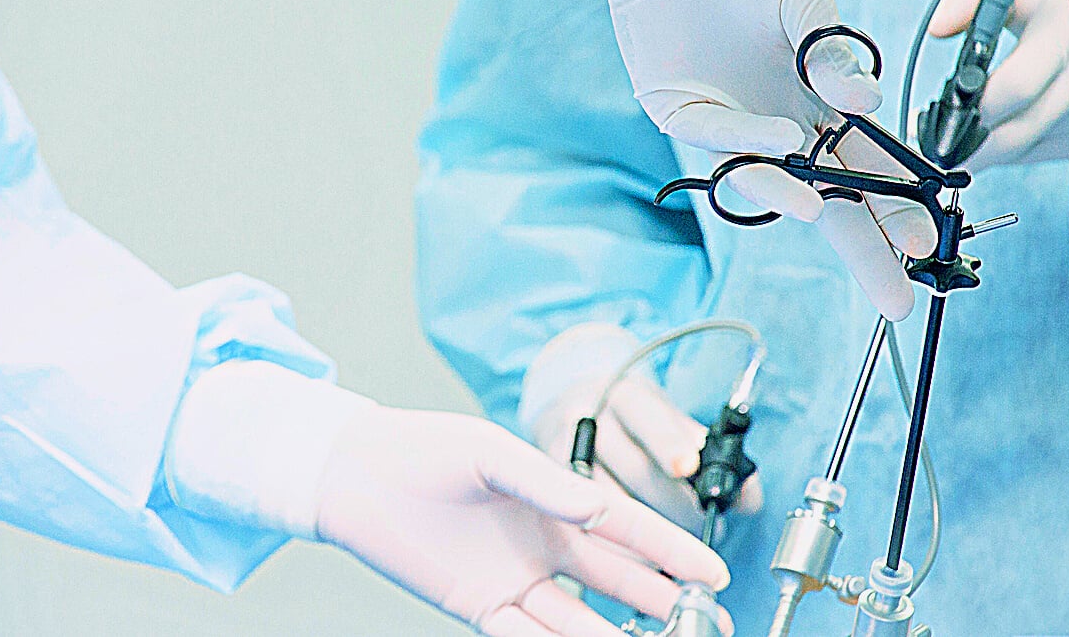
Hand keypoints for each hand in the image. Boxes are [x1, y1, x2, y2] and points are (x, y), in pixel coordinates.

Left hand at [167, 360, 732, 636]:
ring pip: (578, 618)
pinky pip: (526, 636)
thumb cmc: (423, 449)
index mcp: (551, 501)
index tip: (712, 571)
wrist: (356, 476)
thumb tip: (599, 511)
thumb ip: (546, 483)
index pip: (624, 529)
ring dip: (617, 635)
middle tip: (699, 619)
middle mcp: (540, 543)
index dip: (670, 550)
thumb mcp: (489, 454)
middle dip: (659, 597)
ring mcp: (512, 578)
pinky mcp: (478, 605)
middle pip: (613, 579)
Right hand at [521, 323, 759, 536]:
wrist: (569, 405)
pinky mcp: (549, 486)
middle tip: (707, 527)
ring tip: (681, 559)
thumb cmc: (628, 418)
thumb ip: (704, 450)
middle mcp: (590, 421)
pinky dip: (616, 550)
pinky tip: (640, 565)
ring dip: (650, 537)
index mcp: (625, 397)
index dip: (669, 443)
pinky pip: (584, 527)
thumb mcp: (663, 415)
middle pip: (634, 468)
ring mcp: (564, 454)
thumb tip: (747, 495)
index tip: (690, 466)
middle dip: (677, 505)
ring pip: (608, 503)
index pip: (648, 417)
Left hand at [603, 0, 935, 320]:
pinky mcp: (675, 104)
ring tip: (828, 214)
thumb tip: (864, 105)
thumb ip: (835, 55)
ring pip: (767, 177)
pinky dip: (748, 142)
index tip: (926, 240)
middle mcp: (775, 116)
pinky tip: (781, 140)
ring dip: (797, 199)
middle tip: (894, 295)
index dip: (893, 205)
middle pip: (824, 196)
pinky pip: (717, 137)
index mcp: (815, 99)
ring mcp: (727, 116)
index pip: (862, 167)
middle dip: (860, 245)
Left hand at [928, 0, 1068, 169]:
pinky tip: (997, 134)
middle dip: (967, 147)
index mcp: (1062, 40)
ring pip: (1024, 152)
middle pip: (1015, 135)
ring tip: (961, 137)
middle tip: (934, 149)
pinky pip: (1040, 154)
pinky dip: (1013, 151)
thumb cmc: (1064, 12)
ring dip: (988, 151)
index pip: (1013, 89)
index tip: (937, 118)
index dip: (971, 110)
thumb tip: (937, 27)